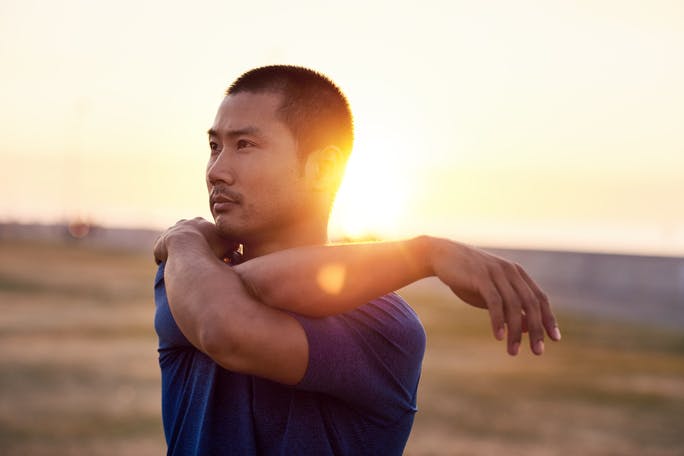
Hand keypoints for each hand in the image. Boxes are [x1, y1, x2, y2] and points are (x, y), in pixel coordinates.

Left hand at [154, 217, 239, 263]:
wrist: (186, 246)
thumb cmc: (209, 246)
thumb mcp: (228, 244)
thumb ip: (233, 245)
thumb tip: (237, 247)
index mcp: (200, 222)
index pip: (204, 230)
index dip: (208, 241)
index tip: (210, 251)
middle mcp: (184, 223)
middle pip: (189, 232)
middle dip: (192, 242)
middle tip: (196, 256)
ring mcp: (171, 232)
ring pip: (174, 240)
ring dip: (178, 249)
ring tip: (182, 262)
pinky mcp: (160, 242)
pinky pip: (162, 250)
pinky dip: (165, 257)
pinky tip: (170, 265)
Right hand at [427, 237, 560, 355]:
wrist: (441, 255)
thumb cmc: (468, 277)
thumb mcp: (492, 294)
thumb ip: (510, 308)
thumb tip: (529, 328)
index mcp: (517, 274)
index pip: (540, 298)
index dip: (548, 318)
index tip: (555, 339)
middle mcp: (511, 272)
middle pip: (531, 304)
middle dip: (537, 329)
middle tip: (538, 352)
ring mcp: (496, 273)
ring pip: (514, 305)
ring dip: (516, 331)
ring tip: (513, 351)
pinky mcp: (481, 277)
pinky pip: (494, 302)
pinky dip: (498, 320)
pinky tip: (499, 336)